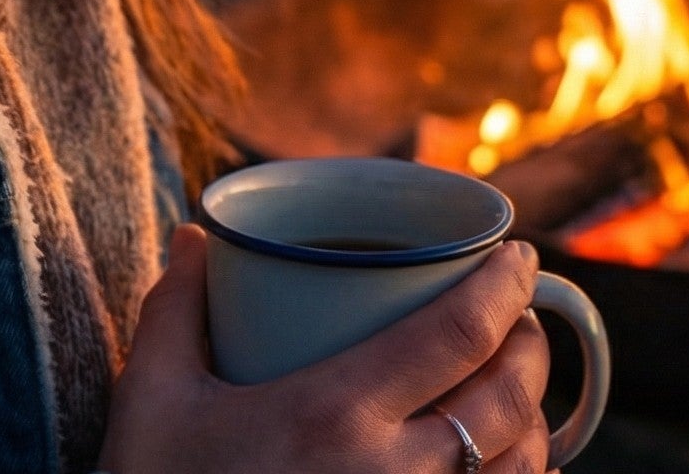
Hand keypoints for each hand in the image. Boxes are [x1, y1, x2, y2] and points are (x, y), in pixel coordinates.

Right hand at [99, 228, 548, 473]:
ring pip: (520, 469)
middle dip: (530, 345)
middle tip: (521, 311)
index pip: (455, 336)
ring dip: (534, 415)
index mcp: (334, 415)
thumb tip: (192, 237)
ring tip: (514, 381)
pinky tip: (507, 462)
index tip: (518, 256)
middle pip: (506, 401)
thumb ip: (175, 309)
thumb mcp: (154, 399)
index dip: (502, 289)